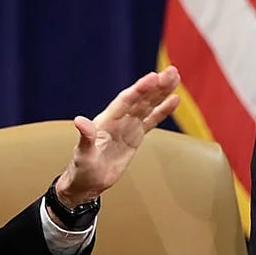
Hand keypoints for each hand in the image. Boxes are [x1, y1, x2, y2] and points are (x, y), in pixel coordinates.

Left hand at [53, 66, 181, 207]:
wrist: (88, 183)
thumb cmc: (82, 169)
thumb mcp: (83, 155)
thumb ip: (86, 138)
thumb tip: (80, 121)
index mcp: (106, 121)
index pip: (126, 101)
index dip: (140, 89)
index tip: (154, 77)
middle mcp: (119, 119)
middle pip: (140, 99)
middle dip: (156, 86)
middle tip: (172, 71)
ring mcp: (128, 126)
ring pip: (147, 105)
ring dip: (161, 92)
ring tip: (175, 77)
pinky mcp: (135, 136)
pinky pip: (151, 120)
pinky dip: (163, 110)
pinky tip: (173, 99)